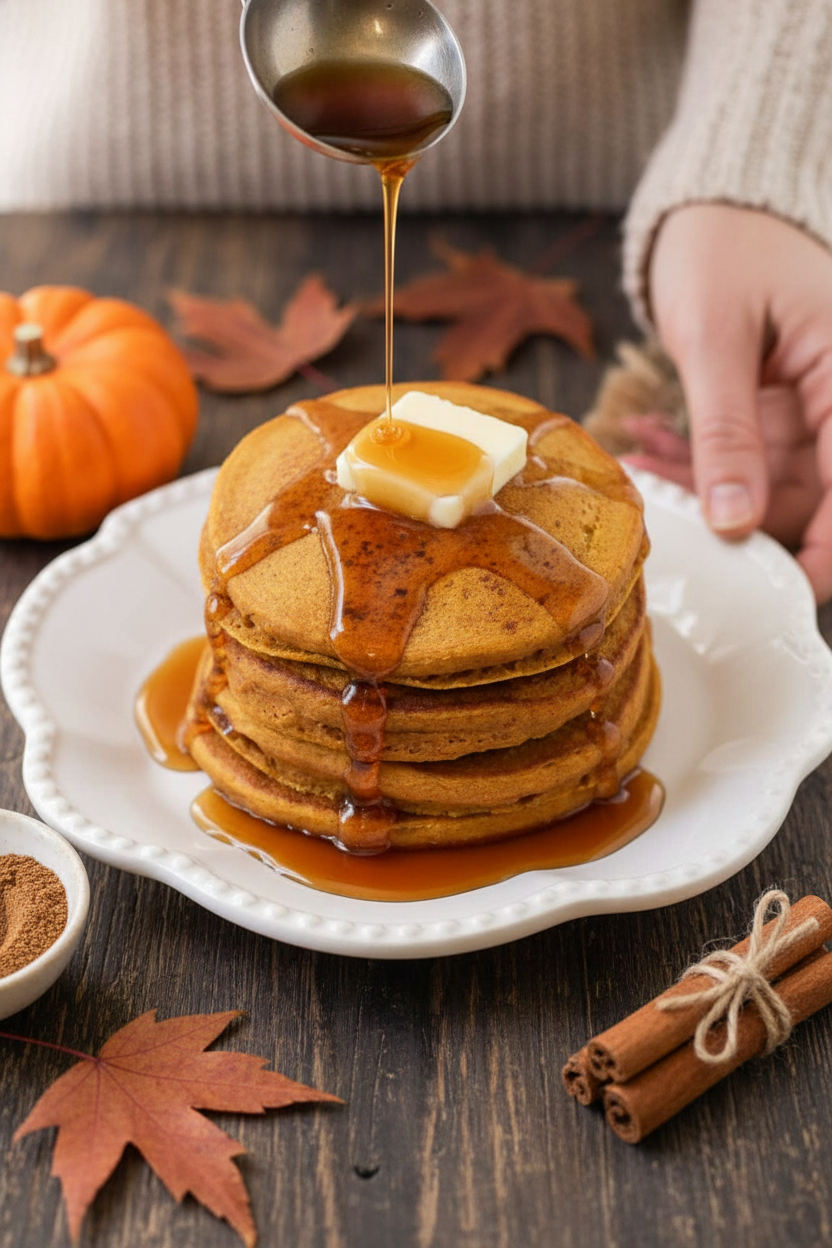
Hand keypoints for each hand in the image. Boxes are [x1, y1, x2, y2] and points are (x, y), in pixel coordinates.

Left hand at [634, 203, 831, 602]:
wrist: (709, 207)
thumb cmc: (721, 245)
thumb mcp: (715, 337)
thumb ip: (726, 431)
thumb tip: (735, 520)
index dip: (828, 547)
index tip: (784, 590)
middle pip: (822, 497)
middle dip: (749, 522)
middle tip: (683, 532)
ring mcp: (816, 409)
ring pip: (778, 488)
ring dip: (711, 494)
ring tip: (645, 470)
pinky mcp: (782, 413)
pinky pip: (750, 464)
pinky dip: (701, 468)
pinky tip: (651, 452)